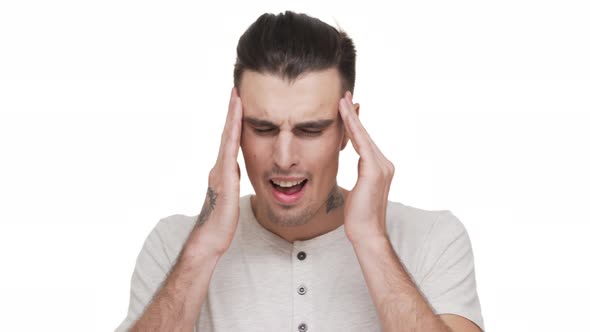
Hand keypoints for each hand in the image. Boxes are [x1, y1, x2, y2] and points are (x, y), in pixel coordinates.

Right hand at [186, 87, 242, 256]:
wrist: (210, 238)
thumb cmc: (221, 224)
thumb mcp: (230, 198)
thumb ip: (232, 182)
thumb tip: (236, 172)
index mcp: (223, 172)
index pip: (231, 141)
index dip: (235, 122)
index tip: (239, 102)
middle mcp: (220, 167)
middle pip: (227, 133)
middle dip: (232, 111)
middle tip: (236, 89)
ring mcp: (220, 170)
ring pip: (227, 138)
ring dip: (232, 116)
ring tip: (237, 96)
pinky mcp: (224, 177)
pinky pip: (230, 150)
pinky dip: (233, 133)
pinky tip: (238, 121)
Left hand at [338, 91, 394, 245]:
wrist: (367, 232)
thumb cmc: (358, 217)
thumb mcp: (357, 191)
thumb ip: (359, 176)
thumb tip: (354, 166)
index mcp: (380, 168)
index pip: (364, 141)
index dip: (355, 124)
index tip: (347, 108)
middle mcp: (385, 164)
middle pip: (365, 134)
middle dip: (354, 115)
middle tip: (344, 96)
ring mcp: (382, 166)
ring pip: (363, 136)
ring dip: (351, 117)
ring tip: (341, 101)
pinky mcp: (374, 170)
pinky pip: (361, 143)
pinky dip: (352, 128)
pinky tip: (344, 116)